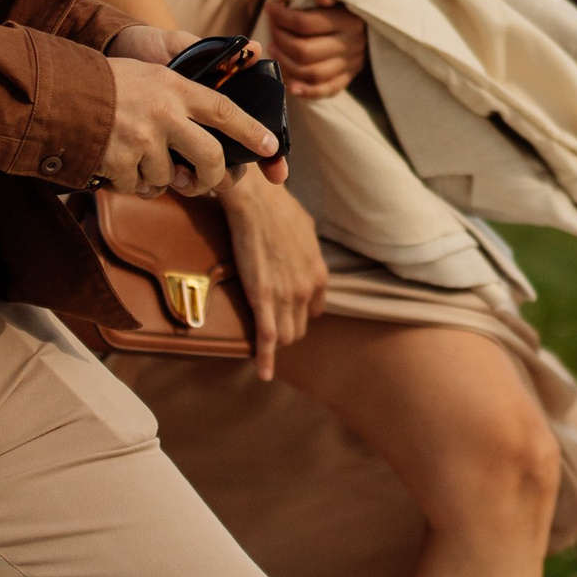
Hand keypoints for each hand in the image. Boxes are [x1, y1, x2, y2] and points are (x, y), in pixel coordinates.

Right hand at [97, 26, 280, 196]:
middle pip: (208, 156)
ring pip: (168, 177)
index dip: (251, 130)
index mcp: (173, 86)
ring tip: (137, 156)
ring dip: (157, 177)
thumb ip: (183, 89)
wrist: (55, 94)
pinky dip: (130, 182)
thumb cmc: (105, 82)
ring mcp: (141, 140)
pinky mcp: (119, 162)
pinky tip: (117, 162)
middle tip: (207, 182)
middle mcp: (163, 113)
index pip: (224, 110)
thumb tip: (234, 87)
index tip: (270, 147)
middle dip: (212, 176)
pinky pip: (138, 187)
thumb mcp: (150, 72)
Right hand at [221, 178, 328, 378]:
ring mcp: (287, 297)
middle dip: (285, 330)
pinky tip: (264, 373)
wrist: (258, 203)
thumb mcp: (305, 232)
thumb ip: (306, 252)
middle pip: (298, 328)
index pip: (314, 310)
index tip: (286, 314)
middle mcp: (307, 290)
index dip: (299, 314)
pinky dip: (265, 359)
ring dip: (274, 344)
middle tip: (267, 328)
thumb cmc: (278, 210)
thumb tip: (302, 255)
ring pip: (284, 336)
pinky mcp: (263, 299)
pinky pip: (267, 338)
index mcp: (318, 275)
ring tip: (262, 349)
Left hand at [266, 0, 368, 99]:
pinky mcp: (349, 78)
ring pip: (312, 73)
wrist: (379, 22)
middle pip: (305, 51)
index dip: (282, 17)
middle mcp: (352, 45)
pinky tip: (290, 86)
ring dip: (286, 64)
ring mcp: (351, 65)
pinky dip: (307, 92)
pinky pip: (327, 90)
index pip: (306, 23)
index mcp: (349, 21)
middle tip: (272, 29)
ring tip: (274, 49)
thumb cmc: (349, 5)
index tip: (270, 8)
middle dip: (281, 40)